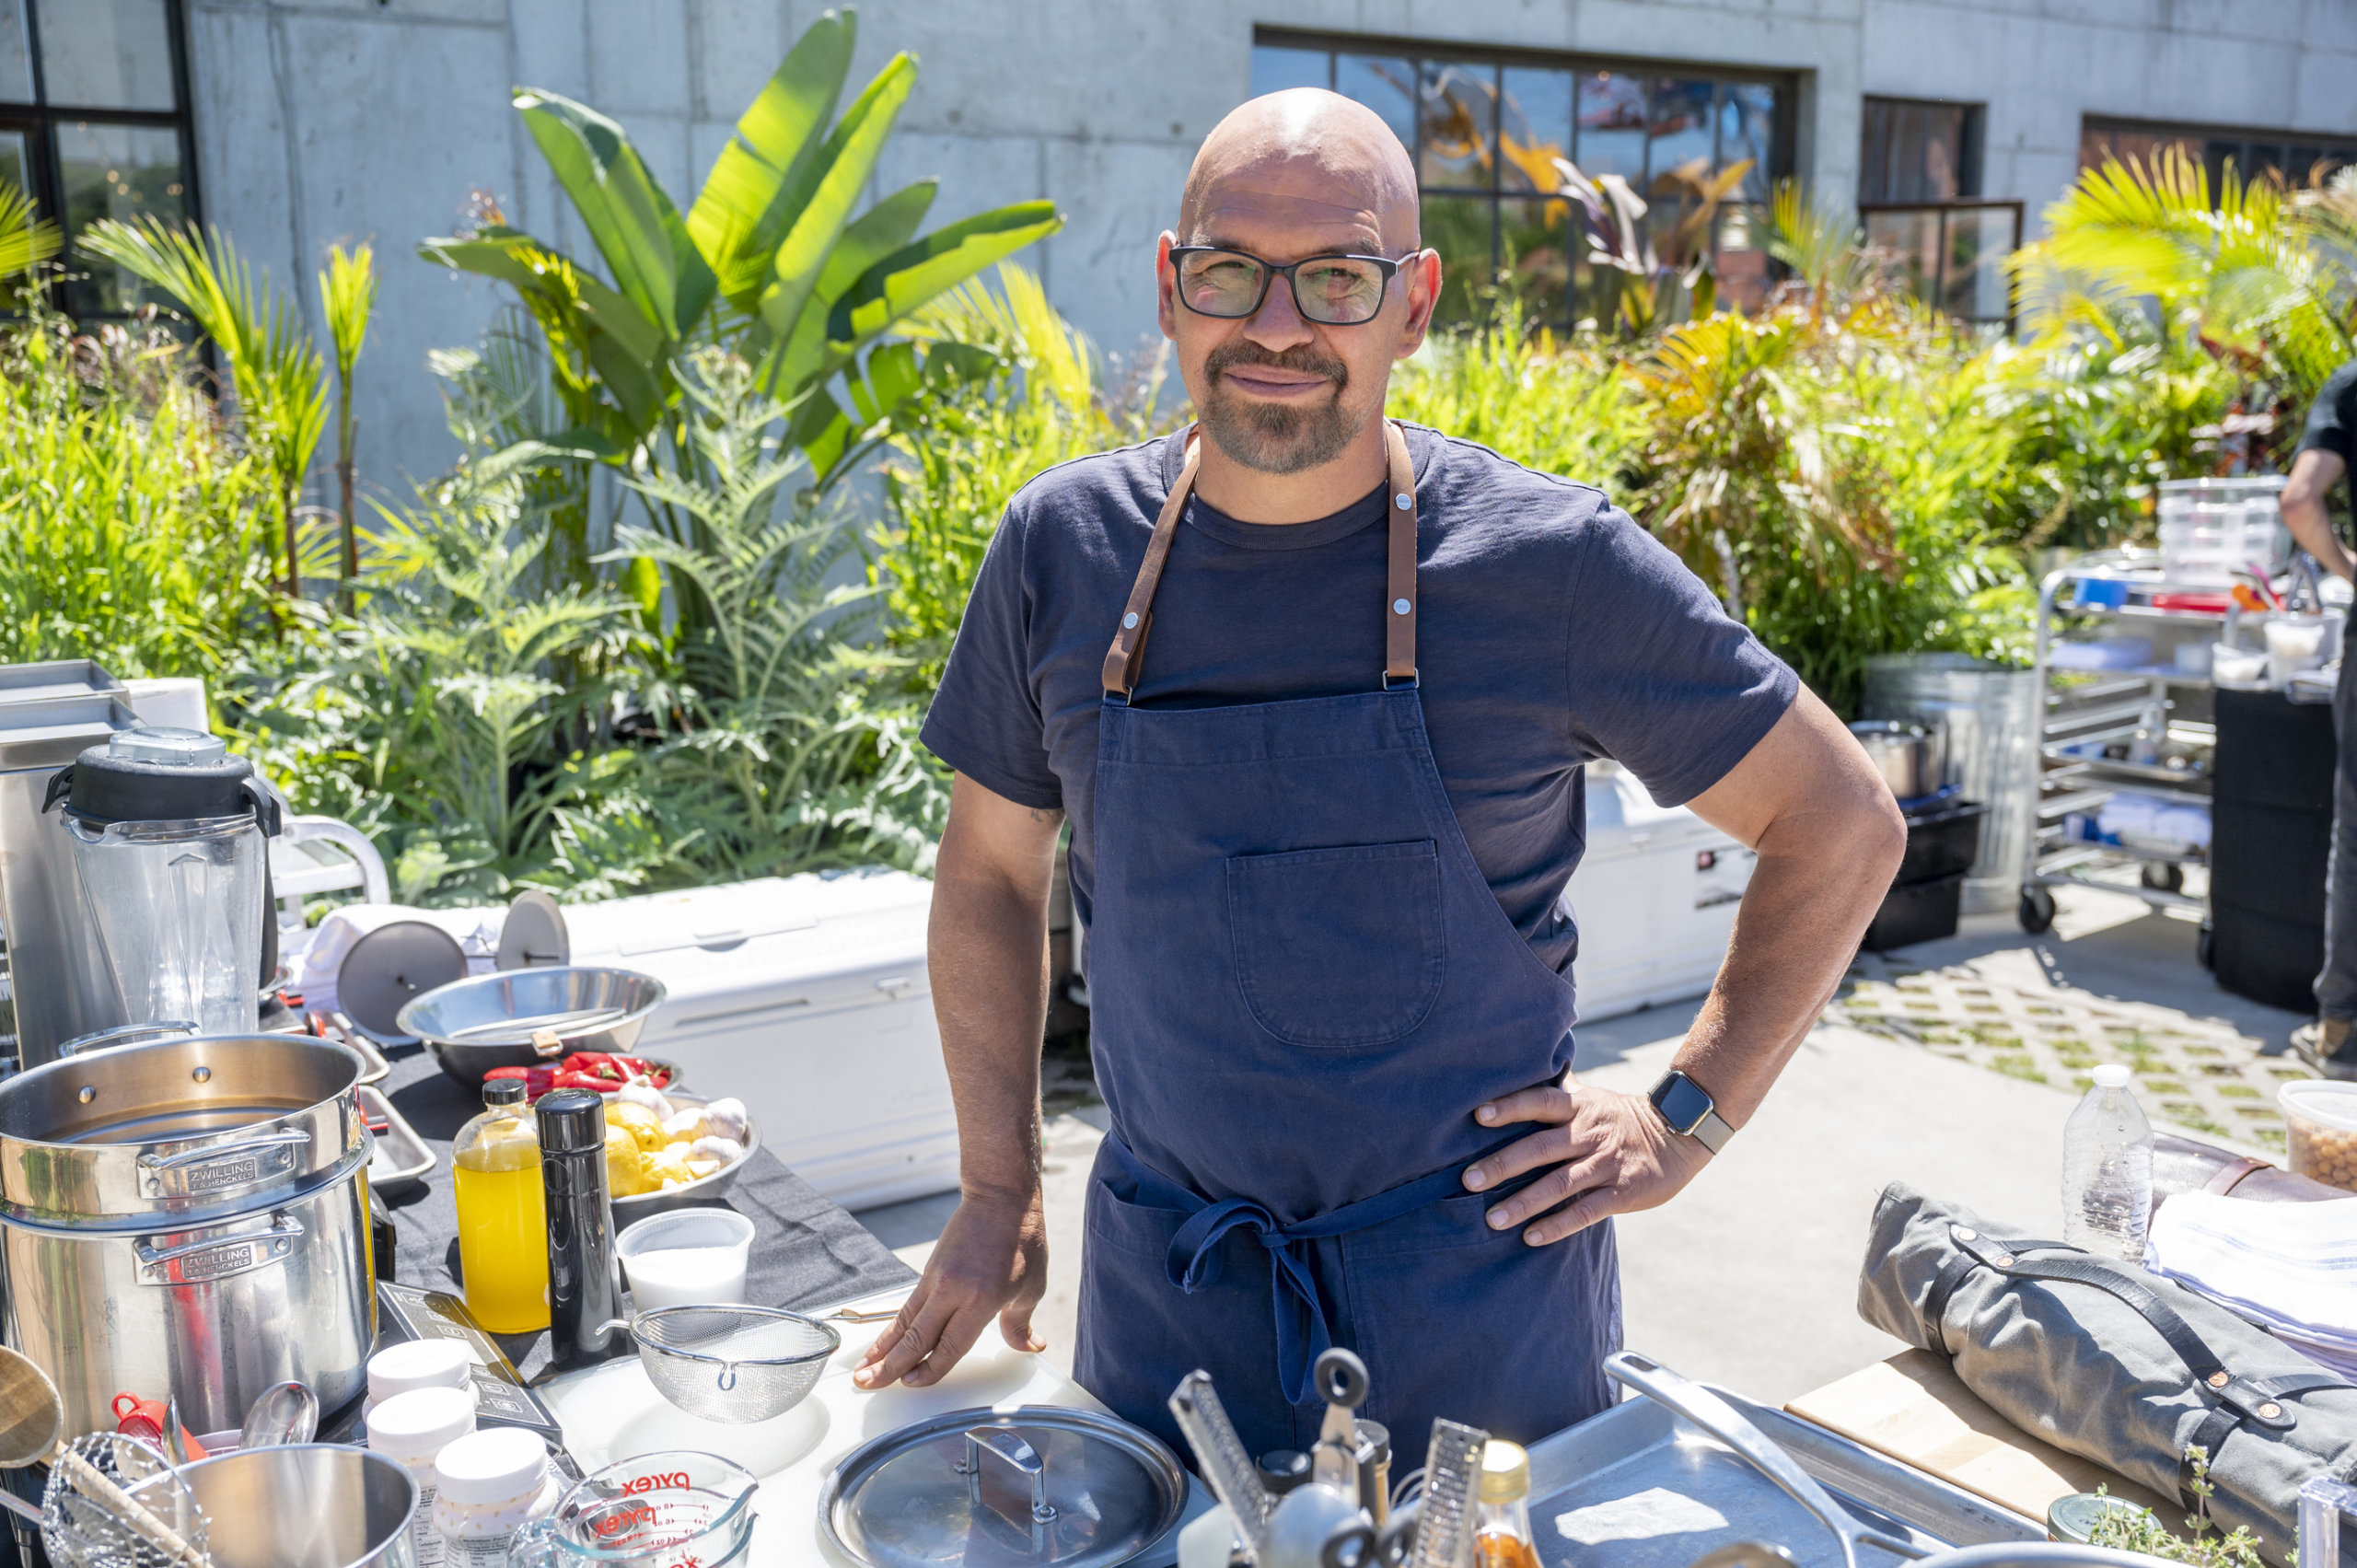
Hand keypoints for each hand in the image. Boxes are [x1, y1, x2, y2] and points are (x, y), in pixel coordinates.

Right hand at [852, 1188, 1047, 1389]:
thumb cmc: (1022, 1241)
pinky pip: (908, 1306)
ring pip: (904, 1322)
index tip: (911, 1384)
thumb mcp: (1033, 1286)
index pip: (951, 1345)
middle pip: (917, 1337)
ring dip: (881, 1349)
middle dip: (891, 1366)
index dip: (930, 1369)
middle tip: (867, 1385)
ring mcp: (937, 1279)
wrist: (1000, 1198)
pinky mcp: (930, 1270)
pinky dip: (892, 1328)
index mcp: (981, 1300)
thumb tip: (1029, 1346)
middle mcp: (953, 1291)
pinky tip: (882, 1343)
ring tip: (862, 1371)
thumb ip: (1021, 1322)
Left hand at [1459, 1074, 1713, 1244]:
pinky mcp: (1623, 1192)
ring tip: (1492, 1219)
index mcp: (1578, 1108)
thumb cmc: (1620, 1118)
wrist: (1679, 1134)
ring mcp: (1606, 1164)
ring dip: (1523, 1202)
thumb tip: (1519, 1076)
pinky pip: (1586, 1211)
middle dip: (1502, 1164)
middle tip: (1467, 1180)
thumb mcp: (1591, 1098)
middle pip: (1540, 1147)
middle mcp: (1588, 1134)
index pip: (1539, 1102)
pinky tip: (1531, 1237)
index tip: (1477, 1115)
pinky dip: (1557, 1225)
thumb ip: (1556, 1095)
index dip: (1509, 1106)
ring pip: (1559, 1184)